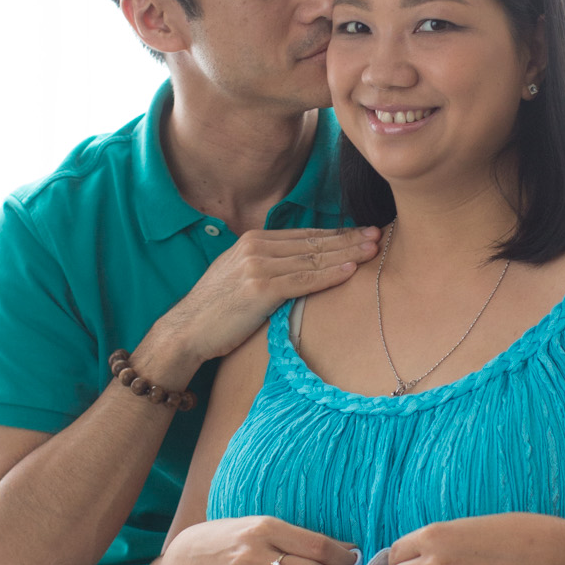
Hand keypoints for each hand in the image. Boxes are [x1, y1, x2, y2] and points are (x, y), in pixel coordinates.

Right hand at [144, 226, 382, 376]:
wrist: (186, 331)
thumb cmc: (216, 311)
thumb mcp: (241, 278)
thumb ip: (268, 267)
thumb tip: (298, 267)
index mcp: (253, 241)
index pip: (304, 235)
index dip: (335, 234)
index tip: (361, 234)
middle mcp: (256, 248)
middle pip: (312, 242)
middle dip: (348, 239)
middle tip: (378, 235)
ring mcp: (258, 266)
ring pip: (312, 258)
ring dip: (346, 254)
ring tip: (373, 250)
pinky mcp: (260, 289)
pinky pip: (304, 280)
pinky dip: (329, 275)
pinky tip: (351, 271)